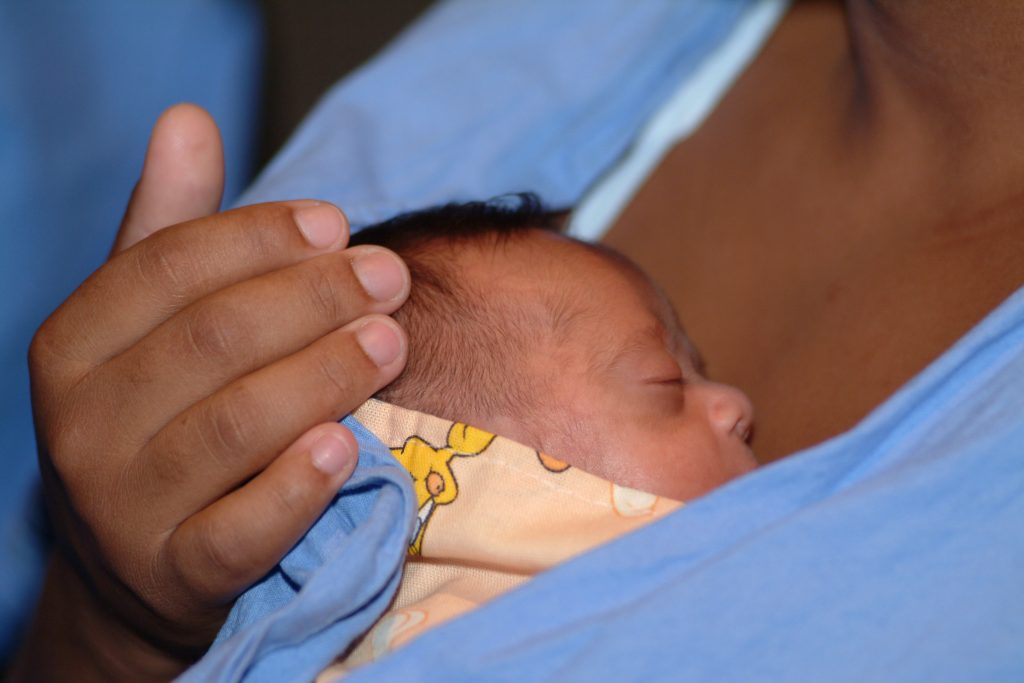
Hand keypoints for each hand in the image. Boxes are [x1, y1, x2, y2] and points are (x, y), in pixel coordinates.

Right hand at [14, 105, 409, 680]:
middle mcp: (81, 427)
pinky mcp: (176, 576)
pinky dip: (295, 488)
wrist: (145, 561)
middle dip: (312, 298)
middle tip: (390, 276)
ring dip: (323, 375)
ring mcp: (123, 509)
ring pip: (232, 428)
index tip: (337, 224)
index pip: (166, 269)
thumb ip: (171, 228)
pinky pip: (238, 532)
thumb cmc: (166, 414)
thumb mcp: (152, 323)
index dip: (259, 238)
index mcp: (72, 346)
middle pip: (210, 340)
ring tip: (390, 339)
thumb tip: (187, 118)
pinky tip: (345, 446)